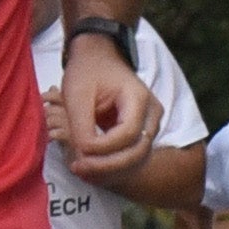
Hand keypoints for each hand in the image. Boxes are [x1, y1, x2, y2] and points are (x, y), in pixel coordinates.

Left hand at [59, 31, 152, 167]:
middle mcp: (151, 114)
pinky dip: (110, 166)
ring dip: (108, 170)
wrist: (97, 58)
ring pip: (136, 159)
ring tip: (80, 169)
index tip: (79, 150)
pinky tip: (88, 168)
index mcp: (139, 98)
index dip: (103, 148)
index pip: (127, 134)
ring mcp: (149, 125)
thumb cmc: (87, 71)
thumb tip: (85, 153)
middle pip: (137, 152)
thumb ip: (81, 125)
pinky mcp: (140, 133)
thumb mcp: (77, 94)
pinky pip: (130, 156)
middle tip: (78, 167)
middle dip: (107, 166)